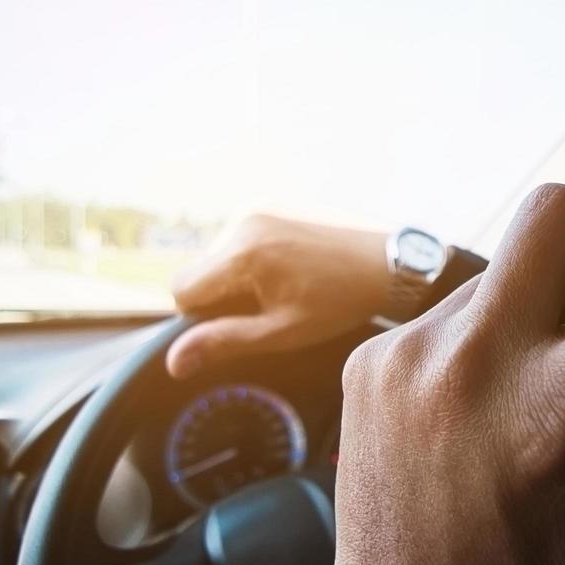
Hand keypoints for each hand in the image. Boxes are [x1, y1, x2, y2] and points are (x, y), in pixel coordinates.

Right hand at [165, 216, 389, 379]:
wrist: (390, 261)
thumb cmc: (340, 301)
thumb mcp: (282, 331)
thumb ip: (225, 342)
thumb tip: (174, 362)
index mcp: (243, 253)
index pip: (181, 289)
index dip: (202, 316)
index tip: (244, 322)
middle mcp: (243, 220)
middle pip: (201, 271)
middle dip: (225, 295)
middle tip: (275, 304)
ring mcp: (259, 206)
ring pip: (221, 255)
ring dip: (241, 275)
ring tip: (291, 284)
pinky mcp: (272, 201)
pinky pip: (242, 236)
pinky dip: (257, 256)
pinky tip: (295, 266)